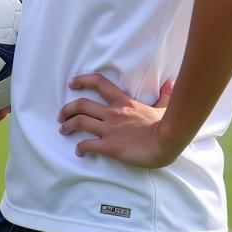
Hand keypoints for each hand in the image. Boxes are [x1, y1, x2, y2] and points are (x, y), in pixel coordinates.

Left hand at [57, 75, 177, 166]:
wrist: (168, 141)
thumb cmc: (167, 125)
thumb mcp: (165, 107)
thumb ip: (165, 95)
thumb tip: (170, 83)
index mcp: (123, 102)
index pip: (99, 83)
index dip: (82, 80)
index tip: (72, 83)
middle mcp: (112, 113)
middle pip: (81, 105)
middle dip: (67, 109)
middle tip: (61, 115)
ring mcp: (109, 129)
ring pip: (80, 122)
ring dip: (68, 126)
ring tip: (63, 130)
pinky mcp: (109, 146)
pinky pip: (88, 145)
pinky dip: (80, 147)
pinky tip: (79, 151)